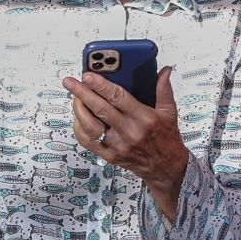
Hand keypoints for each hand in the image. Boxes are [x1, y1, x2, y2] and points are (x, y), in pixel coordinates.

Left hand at [64, 67, 190, 217]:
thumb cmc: (166, 139)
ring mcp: (117, 145)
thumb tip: (164, 72)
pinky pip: (88, 141)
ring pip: (90, 126)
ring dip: (79, 110)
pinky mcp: (110, 155)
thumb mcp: (169, 112)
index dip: (101, 85)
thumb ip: (163, 90)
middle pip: (100, 109)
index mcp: (144, 118)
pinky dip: (79, 127)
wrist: (165, 167)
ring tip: (75, 98)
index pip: (118, 97)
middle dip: (82, 93)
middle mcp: (129, 132)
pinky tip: (79, 117)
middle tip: (71, 82)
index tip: (88, 75)